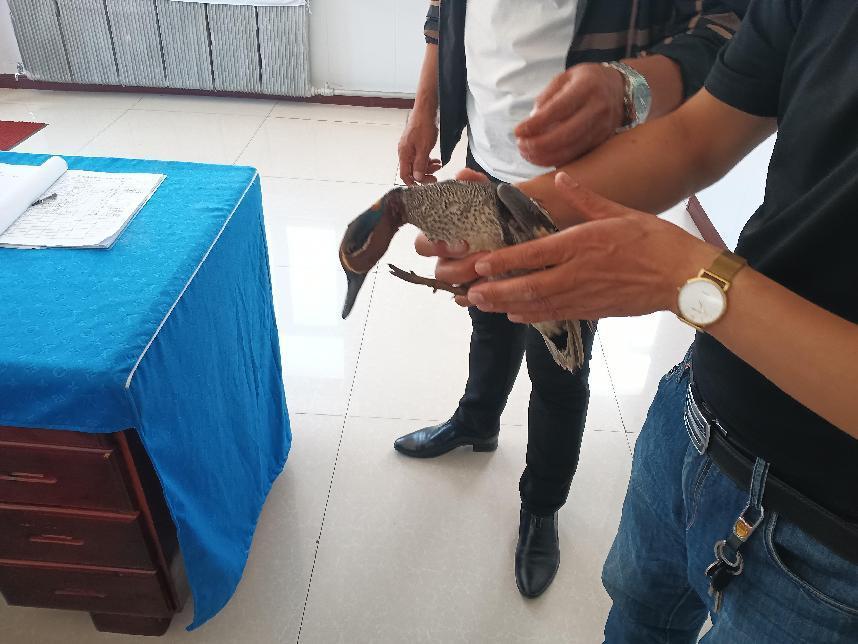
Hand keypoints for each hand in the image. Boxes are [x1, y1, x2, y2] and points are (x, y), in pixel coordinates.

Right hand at [398, 110, 440, 184]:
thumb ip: (420, 164)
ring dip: (427, 167)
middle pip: (412, 170)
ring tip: (439, 165)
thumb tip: (417, 177)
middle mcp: (404, 152)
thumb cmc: (424, 125)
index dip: (413, 183)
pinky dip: (428, 160)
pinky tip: (436, 160)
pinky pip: (420, 156)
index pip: (404, 175)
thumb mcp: (424, 147)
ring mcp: (409, 147)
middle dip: (424, 174)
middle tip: (436, 176)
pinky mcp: (415, 143)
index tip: (424, 186)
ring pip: (417, 164)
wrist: (425, 110)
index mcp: (404, 154)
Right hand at [413, 168, 490, 304]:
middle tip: (480, 257)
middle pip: (439, 271)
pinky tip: (491, 288)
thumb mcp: (490, 195)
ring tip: (493, 269)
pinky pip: (467, 299)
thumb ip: (475, 185)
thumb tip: (462, 175)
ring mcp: (462, 276)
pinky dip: (476, 296)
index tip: (461, 242)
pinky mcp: (476, 289)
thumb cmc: (502, 212)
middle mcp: (448, 258)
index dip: (435, 246)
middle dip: (458, 266)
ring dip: (471, 278)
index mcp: (444, 235)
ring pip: (453, 286)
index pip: (422, 245)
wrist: (528, 226)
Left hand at [466, 173, 719, 321]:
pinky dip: (532, 316)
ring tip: (482, 306)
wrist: (683, 278)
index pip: (533, 254)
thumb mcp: (619, 211)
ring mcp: (583, 295)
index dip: (503, 261)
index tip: (480, 264)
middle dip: (496, 290)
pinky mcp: (592, 310)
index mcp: (580, 244)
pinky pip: (555, 315)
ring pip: (537, 304)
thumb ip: (585, 198)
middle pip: (527, 286)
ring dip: (507, 305)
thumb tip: (562, 179)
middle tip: (470, 293)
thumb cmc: (655, 241)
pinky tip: (515, 316)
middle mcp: (576, 272)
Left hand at [515, 63, 625, 166]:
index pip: (558, 109)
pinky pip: (577, 156)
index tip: (517, 131)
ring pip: (571, 150)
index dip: (535, 124)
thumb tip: (531, 121)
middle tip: (520, 145)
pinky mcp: (602, 142)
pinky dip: (555, 160)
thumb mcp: (566, 78)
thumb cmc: (586, 81)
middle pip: (565, 135)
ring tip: (526, 153)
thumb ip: (547, 97)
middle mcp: (598, 108)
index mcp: (587, 87)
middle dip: (538, 145)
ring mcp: (602, 128)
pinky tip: (540, 158)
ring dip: (544, 156)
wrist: (620, 88)